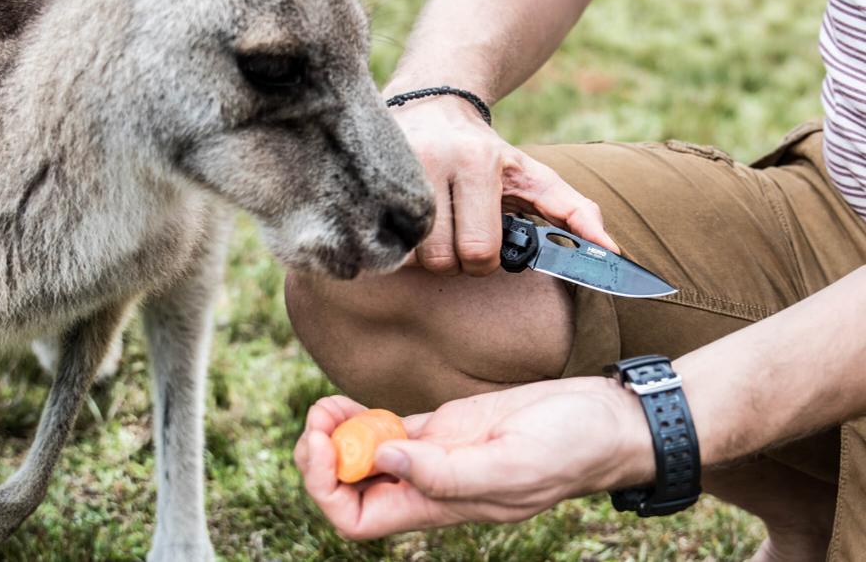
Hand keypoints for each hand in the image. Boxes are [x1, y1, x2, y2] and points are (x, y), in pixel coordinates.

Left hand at [293, 378, 653, 539]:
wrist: (603, 420)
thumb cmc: (569, 448)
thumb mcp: (512, 463)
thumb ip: (447, 471)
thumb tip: (383, 457)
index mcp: (439, 505)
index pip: (358, 519)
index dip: (327, 490)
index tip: (324, 448)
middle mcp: (428, 485)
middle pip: (349, 489)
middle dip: (320, 458)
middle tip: (319, 419)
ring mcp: (433, 455)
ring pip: (362, 457)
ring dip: (333, 435)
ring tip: (327, 407)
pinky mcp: (443, 427)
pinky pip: (385, 429)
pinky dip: (357, 417)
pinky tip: (347, 402)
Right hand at [387, 94, 618, 276]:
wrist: (432, 105)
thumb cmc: (486, 152)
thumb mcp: (533, 174)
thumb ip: (574, 210)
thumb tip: (611, 250)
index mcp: (478, 163)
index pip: (480, 251)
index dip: (484, 260)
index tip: (484, 242)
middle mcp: (433, 161)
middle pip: (441, 259)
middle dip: (453, 260)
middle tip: (457, 239)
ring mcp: (393, 169)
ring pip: (406, 256)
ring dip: (421, 256)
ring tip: (432, 232)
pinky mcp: (365, 176)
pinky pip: (375, 240)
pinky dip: (392, 244)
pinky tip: (404, 226)